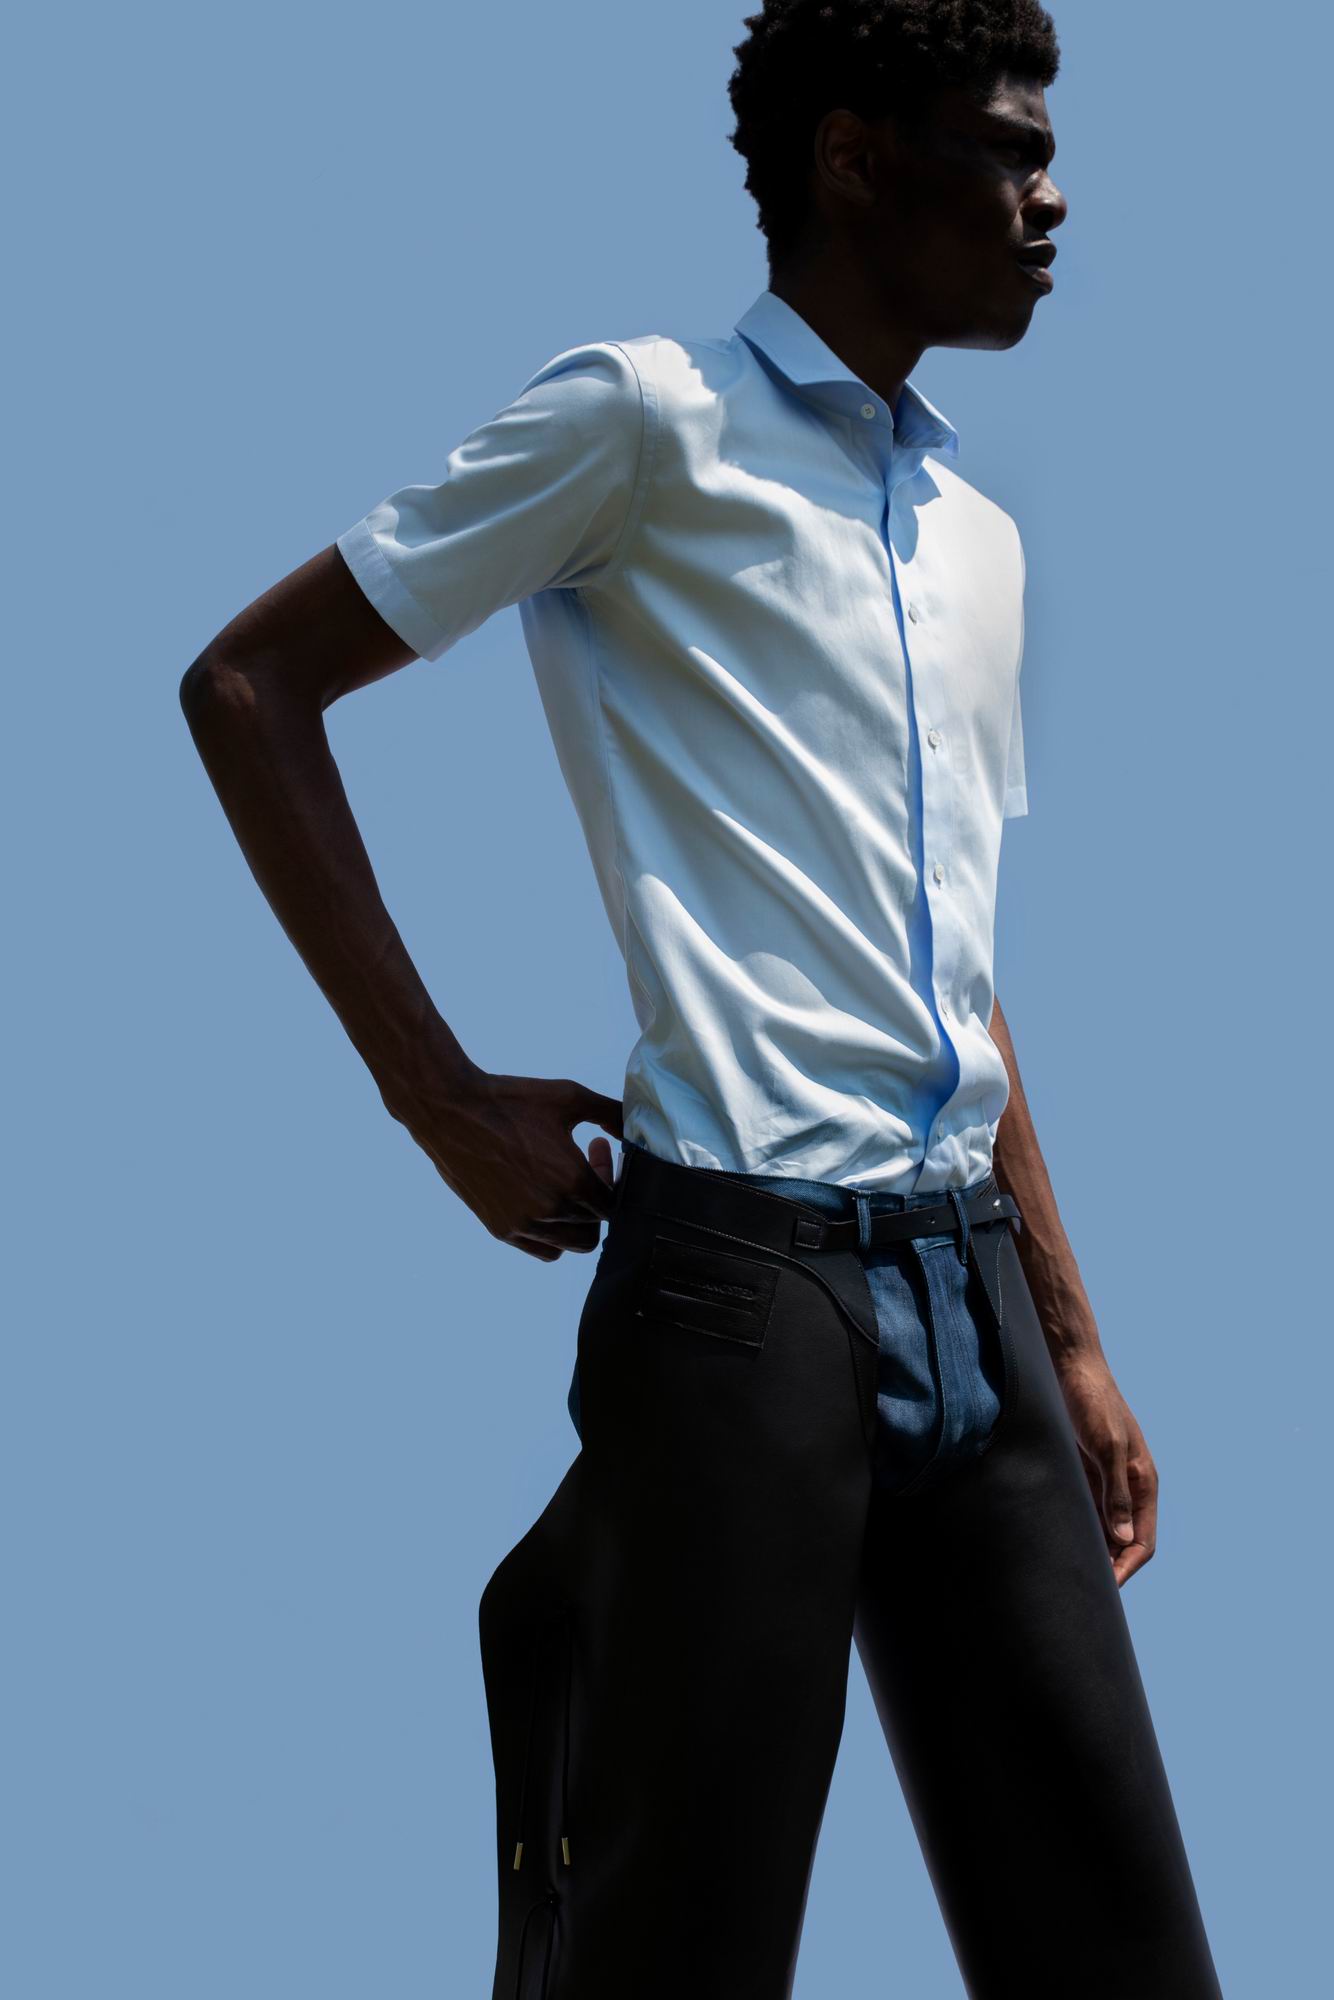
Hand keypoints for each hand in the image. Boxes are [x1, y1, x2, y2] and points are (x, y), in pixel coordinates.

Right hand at [385, 1064, 622, 1260]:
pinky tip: (543, 1199)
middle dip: (597, 1198)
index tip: (597, 1149)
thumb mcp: (568, 1097)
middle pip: (596, 1225)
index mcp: (572, 1180)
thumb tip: (635, 1125)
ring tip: (563, 1184)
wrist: (450, 1111)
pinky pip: (543, 1249)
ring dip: (577, 1219)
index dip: (612, 1177)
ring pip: (572, 1243)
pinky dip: (553, 1233)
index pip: (614, 1202)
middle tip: (584, 1167)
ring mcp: (524, 1224)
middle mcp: (550, 1209)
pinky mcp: (501, 1229)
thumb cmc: (510, 1100)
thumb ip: (610, 1113)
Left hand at [1055, 1352, 1157, 1587]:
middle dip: (1109, 1567)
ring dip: (1092, 1551)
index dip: (1126, 1568)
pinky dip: (1077, 1529)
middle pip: (1123, 1541)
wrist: (1070, 1365)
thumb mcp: (1107, 1446)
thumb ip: (1116, 1493)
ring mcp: (1104, 1480)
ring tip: (1068, 1573)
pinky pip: (1084, 1510)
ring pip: (1102, 1529)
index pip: (1142, 1542)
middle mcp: (1127, 1486)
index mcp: (1143, 1483)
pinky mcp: (1083, 1471)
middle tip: (1083, 1590)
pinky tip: (1059, 1542)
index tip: (1106, 1590)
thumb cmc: (1093, 1401)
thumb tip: (1124, 1539)